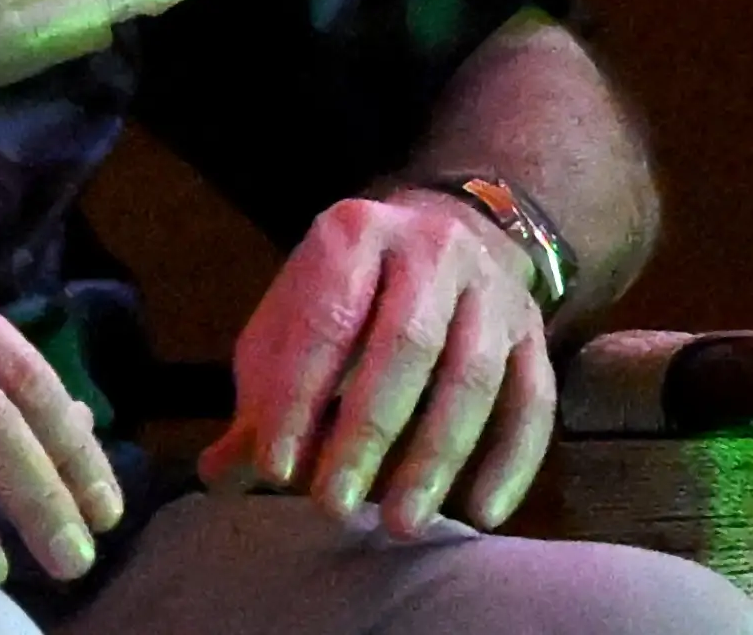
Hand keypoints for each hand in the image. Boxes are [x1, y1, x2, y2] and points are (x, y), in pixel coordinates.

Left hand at [207, 190, 552, 535]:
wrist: (449, 230)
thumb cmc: (352, 293)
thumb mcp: (295, 322)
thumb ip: (263, 395)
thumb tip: (218, 475)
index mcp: (354, 233)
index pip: (326, 319)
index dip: (299, 397)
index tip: (276, 469)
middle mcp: (430, 248)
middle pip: (405, 345)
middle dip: (365, 433)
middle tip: (334, 507)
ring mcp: (491, 289)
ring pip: (472, 376)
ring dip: (436, 457)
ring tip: (402, 523)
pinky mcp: (534, 330)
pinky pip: (534, 400)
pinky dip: (511, 461)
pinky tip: (480, 514)